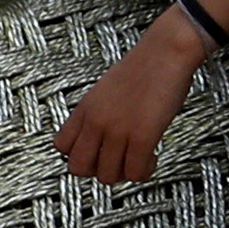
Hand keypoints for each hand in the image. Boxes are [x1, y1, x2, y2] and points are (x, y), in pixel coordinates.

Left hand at [59, 14, 207, 180]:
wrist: (167, 50)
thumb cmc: (145, 66)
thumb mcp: (107, 89)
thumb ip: (100, 113)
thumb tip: (104, 138)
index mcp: (86, 108)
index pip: (61, 147)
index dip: (80, 154)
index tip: (98, 151)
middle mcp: (96, 121)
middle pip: (78, 168)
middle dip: (98, 170)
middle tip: (118, 161)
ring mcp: (117, 130)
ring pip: (107, 177)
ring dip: (125, 172)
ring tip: (139, 157)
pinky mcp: (142, 137)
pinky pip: (135, 173)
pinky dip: (144, 171)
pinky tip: (153, 155)